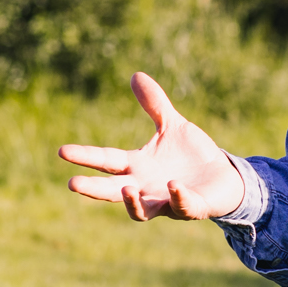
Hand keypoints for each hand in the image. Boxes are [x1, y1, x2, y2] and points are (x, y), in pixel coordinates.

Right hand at [58, 72, 246, 221]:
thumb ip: (154, 104)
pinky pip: (181, 207)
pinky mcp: (190, 208)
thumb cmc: (193, 156)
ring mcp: (166, 201)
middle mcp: (146, 187)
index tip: (62, 151)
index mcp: (138, 167)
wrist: (224, 179)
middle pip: (113, 192)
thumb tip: (135, 75)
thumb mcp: (173, 125)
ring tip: (126, 189)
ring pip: (142, 211)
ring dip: (133, 203)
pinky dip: (176, 198)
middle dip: (93, 189)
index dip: (85, 156)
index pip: (106, 161)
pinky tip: (174, 185)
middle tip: (73, 183)